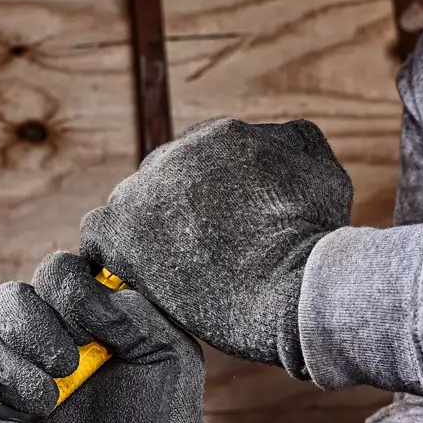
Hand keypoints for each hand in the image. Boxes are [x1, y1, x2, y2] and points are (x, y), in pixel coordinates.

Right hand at [0, 252, 213, 422]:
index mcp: (80, 308)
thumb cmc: (159, 410)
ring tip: (45, 405)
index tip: (96, 339)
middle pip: (7, 299)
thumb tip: (88, 288)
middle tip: (66, 369)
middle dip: (34, 331)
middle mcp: (38, 333)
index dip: (68, 298)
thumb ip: (135, 310)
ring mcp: (7, 372)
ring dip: (6, 366)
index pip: (55, 272)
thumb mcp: (167, 351)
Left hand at [79, 117, 351, 377]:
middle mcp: (178, 152)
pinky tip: (127, 276)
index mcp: (224, 135)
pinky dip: (109, 252)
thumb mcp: (324, 174)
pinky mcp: (122, 229)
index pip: (199, 160)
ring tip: (162, 270)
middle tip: (190, 252)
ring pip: (129, 205)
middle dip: (172, 212)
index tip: (215, 227)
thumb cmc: (314, 241)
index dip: (206, 197)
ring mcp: (145, 189)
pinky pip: (98, 233)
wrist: (292, 287)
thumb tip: (277, 141)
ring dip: (142, 232)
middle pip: (160, 179)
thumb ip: (298, 146)